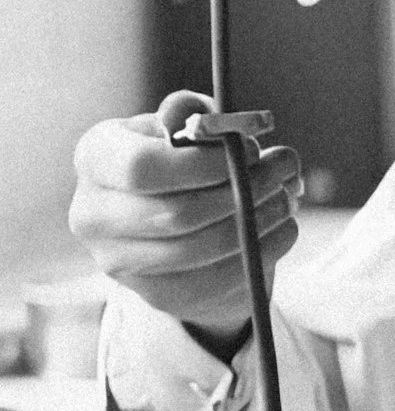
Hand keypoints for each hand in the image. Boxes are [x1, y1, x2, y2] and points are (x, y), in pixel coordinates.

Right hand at [69, 92, 300, 340]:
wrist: (177, 221)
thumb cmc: (182, 160)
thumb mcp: (186, 126)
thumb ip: (196, 115)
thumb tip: (216, 121)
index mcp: (95, 158)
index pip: (142, 167)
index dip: (206, 163)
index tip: (252, 150)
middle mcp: (92, 214)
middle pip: (176, 214)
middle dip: (242, 192)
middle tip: (282, 173)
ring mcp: (119, 262)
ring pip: (199, 250)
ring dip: (256, 223)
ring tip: (286, 198)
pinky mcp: (156, 296)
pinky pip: (216, 281)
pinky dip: (260, 254)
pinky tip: (282, 229)